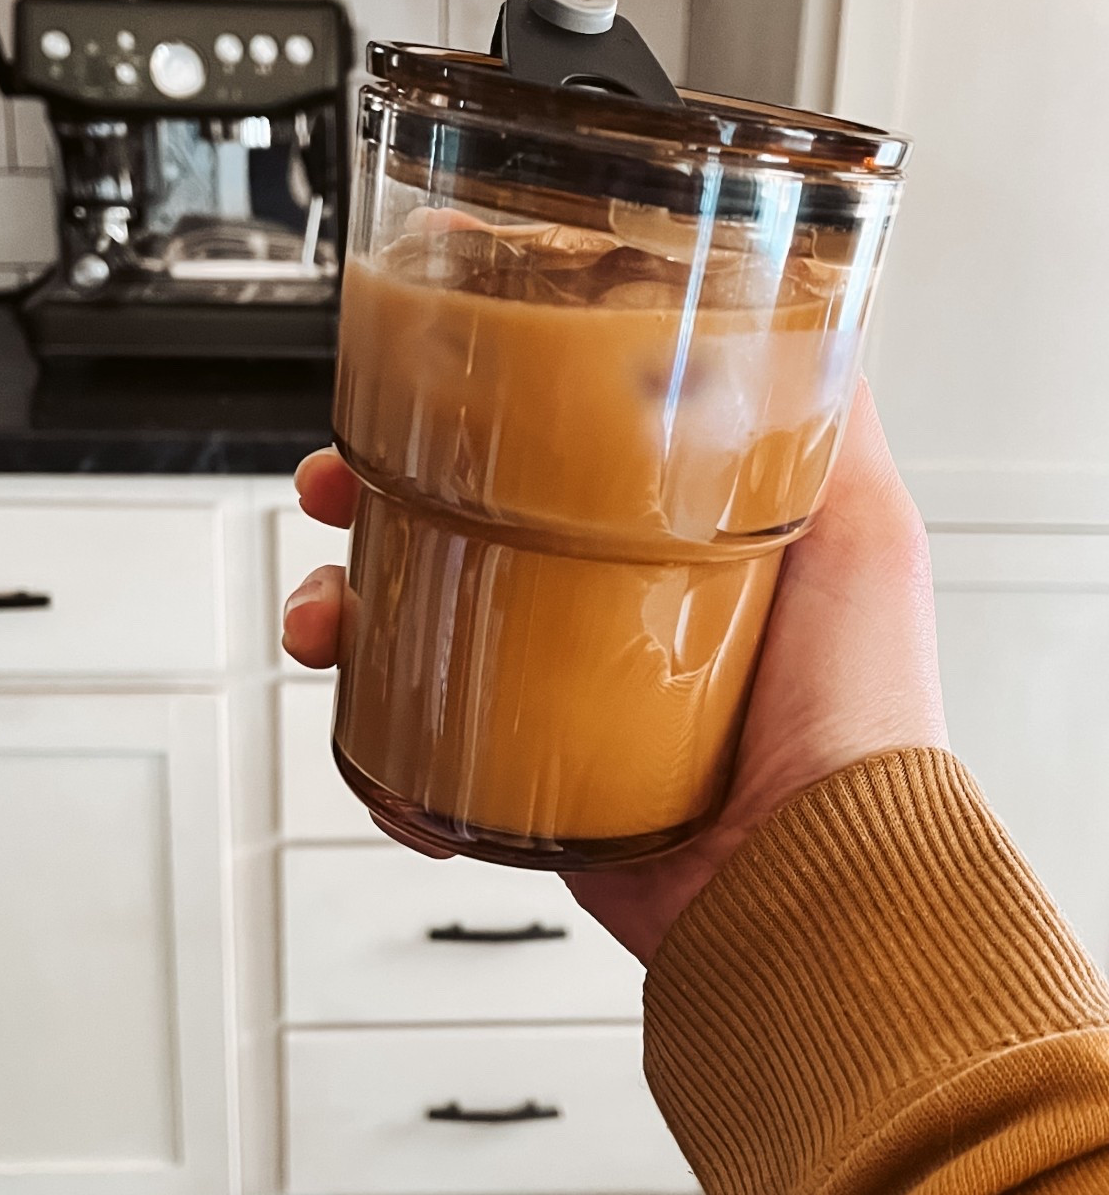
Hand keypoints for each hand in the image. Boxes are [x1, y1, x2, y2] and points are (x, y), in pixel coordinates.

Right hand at [283, 383, 945, 964]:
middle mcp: (610, 617)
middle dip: (376, 506)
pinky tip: (377, 744)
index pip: (549, 454)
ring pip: (420, 638)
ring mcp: (564, 700)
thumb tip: (814, 313)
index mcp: (672, 547)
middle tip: (337, 494)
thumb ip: (835, 423)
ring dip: (348, 618)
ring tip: (330, 624)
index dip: (477, 413)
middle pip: (460, 533)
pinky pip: (426, 755)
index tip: (429, 378)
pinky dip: (382, 748)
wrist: (819, 881)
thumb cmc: (862, 710)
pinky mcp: (531, 784)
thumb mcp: (865, 528)